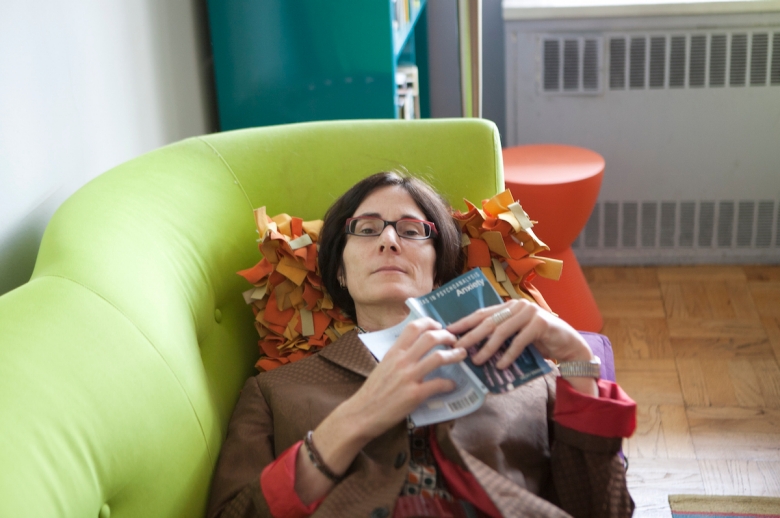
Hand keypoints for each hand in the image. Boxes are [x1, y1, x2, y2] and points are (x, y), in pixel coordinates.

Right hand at [296, 317, 466, 503]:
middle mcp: (401, 361)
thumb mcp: (383, 366)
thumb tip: (416, 351)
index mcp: (393, 352)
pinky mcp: (414, 395)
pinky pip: (438, 384)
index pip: (413, 327)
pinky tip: (452, 385)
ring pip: (438, 357)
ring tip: (461, 355)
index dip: (431, 323)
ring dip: (454, 355)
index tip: (439, 326)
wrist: (361, 414)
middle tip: (454, 340)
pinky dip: (449, 383)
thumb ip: (398, 357)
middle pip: (430, 337)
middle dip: (447, 336)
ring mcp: (408, 377)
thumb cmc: (372, 392)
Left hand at [447, 299, 592, 368]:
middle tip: (457, 348)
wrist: (569, 346)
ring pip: (502, 331)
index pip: (482, 313)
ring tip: (476, 361)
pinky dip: (509, 354)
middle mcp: (518, 305)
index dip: (464, 322)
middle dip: (471, 336)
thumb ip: (500, 335)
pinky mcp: (540, 324)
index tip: (448, 331)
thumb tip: (472, 346)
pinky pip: (519, 341)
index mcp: (509, 306)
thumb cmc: (540, 342)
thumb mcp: (516, 335)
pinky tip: (500, 366)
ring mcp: (530, 313)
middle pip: (488, 321)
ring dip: (487, 348)